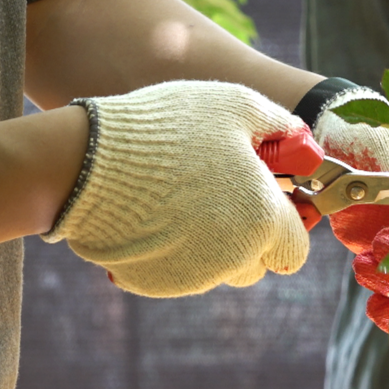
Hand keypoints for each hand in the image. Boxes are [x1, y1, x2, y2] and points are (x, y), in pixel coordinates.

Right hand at [42, 80, 311, 296]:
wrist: (86, 163)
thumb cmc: (170, 129)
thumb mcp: (236, 105)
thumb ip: (280, 125)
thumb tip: (303, 140)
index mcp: (264, 221)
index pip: (297, 247)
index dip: (288, 224)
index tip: (271, 201)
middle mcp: (235, 259)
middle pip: (259, 262)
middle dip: (252, 235)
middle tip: (225, 194)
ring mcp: (193, 277)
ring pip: (220, 269)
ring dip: (214, 243)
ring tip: (185, 198)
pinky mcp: (154, 283)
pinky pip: (178, 271)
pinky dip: (175, 250)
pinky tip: (155, 213)